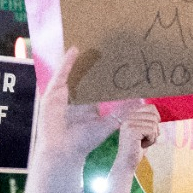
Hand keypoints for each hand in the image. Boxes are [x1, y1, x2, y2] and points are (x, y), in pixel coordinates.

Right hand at [34, 46, 144, 161]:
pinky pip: (61, 74)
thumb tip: (140, 101)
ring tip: (90, 41)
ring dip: (80, 58)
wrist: (64, 151)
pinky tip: (74, 50)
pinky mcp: (53, 94)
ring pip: (73, 72)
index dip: (106, 73)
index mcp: (88, 104)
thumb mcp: (108, 124)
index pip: (98, 84)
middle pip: (85, 76)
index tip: (118, 60)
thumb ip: (122, 112)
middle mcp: (75, 98)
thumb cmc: (84, 142)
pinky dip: (67, 62)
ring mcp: (63, 95)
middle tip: (105, 44)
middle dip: (93, 62)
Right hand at [114, 104, 160, 172]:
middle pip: (154, 116)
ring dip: (152, 137)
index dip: (156, 119)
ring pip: (154, 125)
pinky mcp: (132, 130)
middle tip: (144, 139)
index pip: (151, 107)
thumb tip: (159, 116)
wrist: (127, 163)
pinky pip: (152, 131)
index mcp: (130, 115)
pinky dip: (151, 141)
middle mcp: (128, 117)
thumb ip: (149, 122)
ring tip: (142, 143)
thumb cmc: (137, 148)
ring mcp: (128, 123)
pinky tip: (141, 145)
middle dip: (154, 130)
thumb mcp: (144, 132)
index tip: (150, 131)